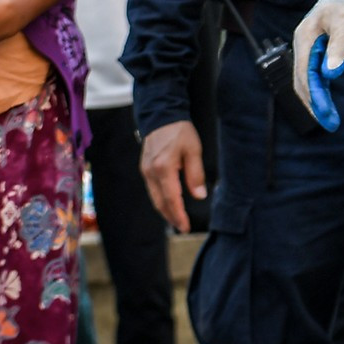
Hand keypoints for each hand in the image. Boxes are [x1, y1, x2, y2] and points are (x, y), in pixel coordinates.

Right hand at [139, 120, 204, 234]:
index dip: (178, 215)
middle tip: (183, 227)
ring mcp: (145, 171)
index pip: (171, 199)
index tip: (185, 226)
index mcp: (163, 168)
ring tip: (177, 219)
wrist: (162, 116)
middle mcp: (151, 172)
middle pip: (160, 202)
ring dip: (165, 210)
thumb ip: (195, 174)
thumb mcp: (193, 150)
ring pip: (154, 197)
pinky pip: (152, 189)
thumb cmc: (180, 132)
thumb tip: (199, 196)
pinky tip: (170, 203)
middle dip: (171, 217)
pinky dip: (161, 199)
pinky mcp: (144, 168)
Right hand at [292, 0, 343, 130]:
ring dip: (317, 99)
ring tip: (328, 118)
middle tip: (330, 123)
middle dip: (315, 103)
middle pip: (303, 80)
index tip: (326, 115)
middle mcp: (303, 45)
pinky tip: (326, 100)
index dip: (315, 97)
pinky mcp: (318, 49)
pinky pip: (315, 73)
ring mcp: (309, 47)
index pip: (306, 75)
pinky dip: (320, 88)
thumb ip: (339, 47)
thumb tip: (331, 74)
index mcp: (305, 39)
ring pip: (307, 79)